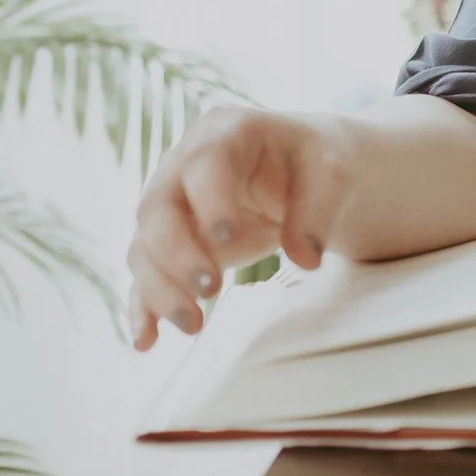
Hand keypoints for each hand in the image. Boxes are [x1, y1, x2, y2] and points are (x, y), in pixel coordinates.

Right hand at [126, 105, 357, 349]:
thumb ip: (318, 210)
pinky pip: (145, 277)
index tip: (226, 239)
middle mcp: (180, 167)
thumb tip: (306, 260)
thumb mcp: (332, 172)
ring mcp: (169, 207)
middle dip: (177, 254)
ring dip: (161, 289)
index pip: (204, 164)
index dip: (209, 200)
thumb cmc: (315, 162)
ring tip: (194, 325)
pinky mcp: (169, 245)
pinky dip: (143, 308)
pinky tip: (146, 341)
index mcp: (222, 133)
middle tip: (212, 289)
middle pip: (157, 211)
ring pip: (145, 249)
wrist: (302, 170)